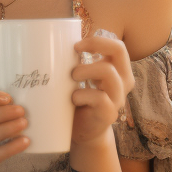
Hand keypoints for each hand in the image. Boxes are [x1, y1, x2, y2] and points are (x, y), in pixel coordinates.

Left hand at [71, 31, 133, 146]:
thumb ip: (75, 63)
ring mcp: (117, 98)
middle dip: (95, 44)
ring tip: (72, 76)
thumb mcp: (80, 78)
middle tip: (75, 51)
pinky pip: (99, 98)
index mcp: (117, 70)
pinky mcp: (109, 114)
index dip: (98, 40)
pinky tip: (73, 98)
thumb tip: (49, 43)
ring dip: (85, 69)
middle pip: (119, 51)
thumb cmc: (79, 99)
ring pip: (109, 72)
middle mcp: (122, 82)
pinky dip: (82, 94)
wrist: (83, 131)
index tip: (76, 44)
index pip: (117, 46)